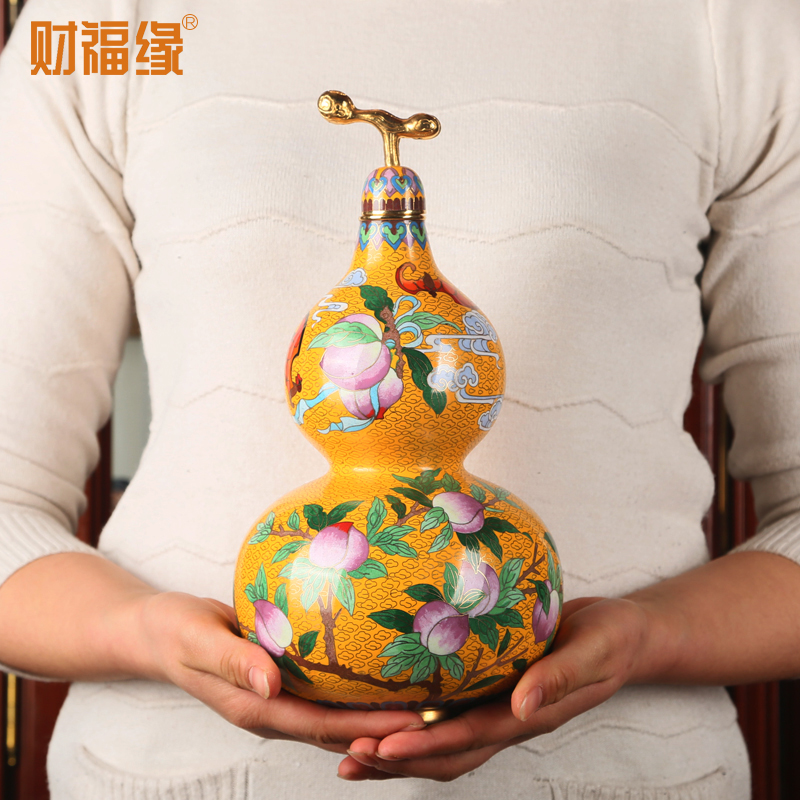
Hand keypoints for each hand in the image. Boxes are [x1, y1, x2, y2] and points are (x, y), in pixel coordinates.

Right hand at [134, 591, 425, 753]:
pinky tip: (383, 673)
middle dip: (385, 730)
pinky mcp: (282, 680)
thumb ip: (233, 659)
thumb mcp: (197, 639)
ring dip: (376, 715)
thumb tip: (271, 684)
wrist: (158, 632)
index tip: (410, 724)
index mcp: (255, 708)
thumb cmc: (175, 632)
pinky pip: (324, 693)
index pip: (322, 726)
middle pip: (338, 730)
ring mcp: (277, 698)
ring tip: (424, 701)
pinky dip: (355, 692)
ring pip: (335, 716)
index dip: (366, 729)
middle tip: (436, 716)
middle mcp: (272, 709)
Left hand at [338, 596, 651, 779]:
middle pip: (445, 753)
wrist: (622, 634)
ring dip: (398, 748)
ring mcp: (497, 707)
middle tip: (348, 755)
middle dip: (397, 760)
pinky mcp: (491, 688)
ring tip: (349, 747)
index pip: (468, 738)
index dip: (425, 745)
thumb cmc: (612, 640)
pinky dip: (415, 717)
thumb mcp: (595, 651)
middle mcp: (505, 719)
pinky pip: (449, 710)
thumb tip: (522, 705)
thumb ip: (561, 677)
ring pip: (441, 740)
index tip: (383, 745)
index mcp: (527, 716)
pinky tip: (384, 705)